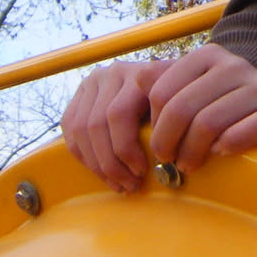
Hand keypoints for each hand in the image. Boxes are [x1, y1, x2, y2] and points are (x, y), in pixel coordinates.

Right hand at [61, 56, 173, 192]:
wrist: (167, 79)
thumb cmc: (180, 100)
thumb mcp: (185, 103)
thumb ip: (177, 118)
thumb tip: (166, 156)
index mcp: (140, 72)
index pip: (118, 115)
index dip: (126, 149)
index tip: (142, 171)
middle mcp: (114, 72)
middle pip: (97, 125)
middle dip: (111, 163)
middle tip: (130, 185)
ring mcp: (94, 81)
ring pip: (81, 130)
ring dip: (96, 164)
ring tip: (117, 183)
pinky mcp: (80, 93)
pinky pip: (70, 127)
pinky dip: (82, 155)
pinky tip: (101, 171)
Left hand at [147, 43, 256, 173]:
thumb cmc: (226, 108)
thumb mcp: (195, 91)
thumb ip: (165, 85)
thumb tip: (138, 78)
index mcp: (208, 55)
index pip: (163, 92)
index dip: (155, 126)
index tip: (158, 148)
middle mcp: (235, 64)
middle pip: (182, 108)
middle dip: (168, 143)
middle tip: (169, 162)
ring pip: (209, 122)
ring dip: (193, 152)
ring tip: (190, 166)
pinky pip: (249, 129)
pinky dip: (229, 145)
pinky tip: (221, 154)